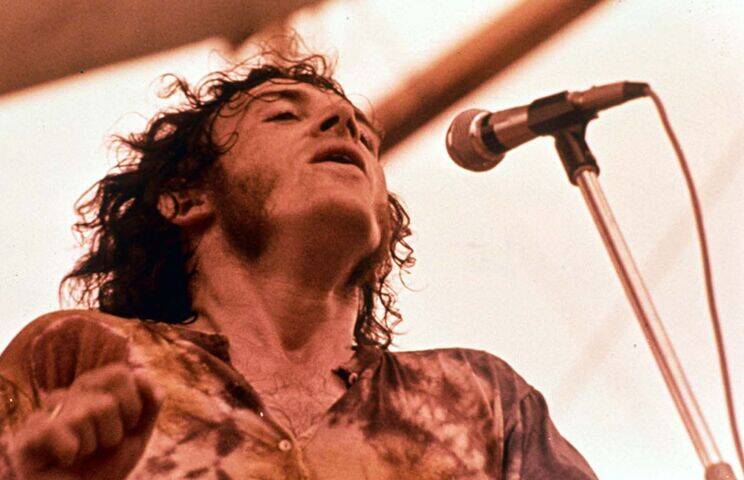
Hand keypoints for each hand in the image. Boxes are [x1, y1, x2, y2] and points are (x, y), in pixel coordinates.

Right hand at [10, 363, 160, 479]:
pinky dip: (69, 450)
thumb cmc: (107, 465)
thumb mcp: (138, 433)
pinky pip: (54, 428)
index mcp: (94, 388)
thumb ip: (150, 403)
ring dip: (92, 445)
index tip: (125, 427)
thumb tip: (141, 373)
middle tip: (103, 445)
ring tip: (83, 454)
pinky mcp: (27, 435)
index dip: (132, 406)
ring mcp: (46, 413)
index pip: (119, 373)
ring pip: (84, 415)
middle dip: (114, 431)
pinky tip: (65, 458)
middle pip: (105, 400)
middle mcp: (69, 394)